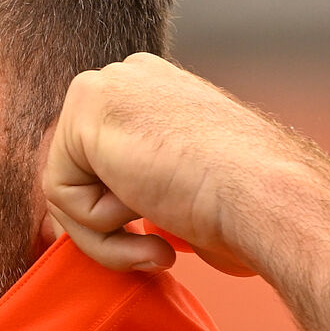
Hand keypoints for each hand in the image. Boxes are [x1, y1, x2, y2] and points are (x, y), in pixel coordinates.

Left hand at [43, 53, 313, 275]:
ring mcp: (109, 85)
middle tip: (161, 251)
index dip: (124, 218)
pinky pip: (60, 192)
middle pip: (79, 174)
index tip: (167, 246)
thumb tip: (126, 215)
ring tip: (161, 245)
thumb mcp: (192, 192)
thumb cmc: (251, 209)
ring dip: (107, 236)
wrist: (268, 199)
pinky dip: (98, 228)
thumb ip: (150, 189)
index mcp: (159, 93)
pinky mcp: (87, 106)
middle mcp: (130, 79)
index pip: (103, 165)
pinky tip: (147, 213)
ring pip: (67, 188)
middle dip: (110, 228)